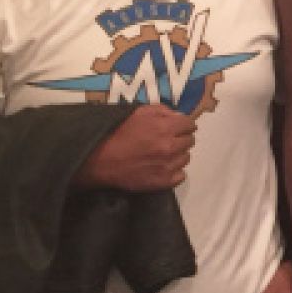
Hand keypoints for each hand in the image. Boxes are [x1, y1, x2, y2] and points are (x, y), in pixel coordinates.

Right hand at [75, 106, 194, 191]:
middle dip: (182, 138)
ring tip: (164, 154)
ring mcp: (168, 166)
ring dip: (178, 154)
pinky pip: (181, 175)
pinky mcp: (164, 181)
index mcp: (165, 127)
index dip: (185, 125)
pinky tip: (163, 167)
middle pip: (190, 141)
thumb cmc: (118, 132)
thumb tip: (178, 116)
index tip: (179, 127)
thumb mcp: (139, 112)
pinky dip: (175, 171)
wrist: (102, 160)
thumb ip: (162, 111)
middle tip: (170, 140)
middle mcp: (170, 146)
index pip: (190, 125)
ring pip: (186, 158)